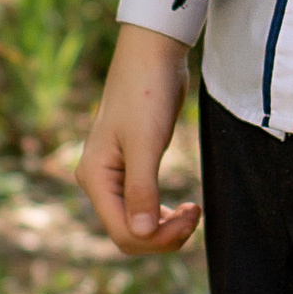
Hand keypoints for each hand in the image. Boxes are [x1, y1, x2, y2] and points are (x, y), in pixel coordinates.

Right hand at [78, 24, 201, 254]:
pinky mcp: (132, 169)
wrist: (152, 55)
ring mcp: (115, 177)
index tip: (191, 217)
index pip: (123, 232)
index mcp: (96, 178)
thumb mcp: (146, 143)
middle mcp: (100, 181)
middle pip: (129, 234)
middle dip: (163, 235)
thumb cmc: (146, 93)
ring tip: (193, 212)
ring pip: (137, 224)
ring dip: (165, 228)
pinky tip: (183, 208)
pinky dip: (164, 215)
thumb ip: (143, 190)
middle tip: (196, 214)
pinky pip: (143, 208)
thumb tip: (143, 235)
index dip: (157, 239)